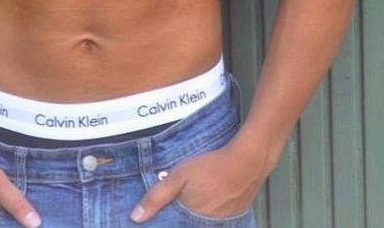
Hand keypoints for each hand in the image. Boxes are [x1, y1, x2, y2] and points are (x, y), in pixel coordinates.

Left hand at [130, 142, 262, 222]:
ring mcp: (223, 223)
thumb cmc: (212, 167)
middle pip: (188, 223)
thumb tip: (136, 217)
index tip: (161, 215)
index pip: (175, 225)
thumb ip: (157, 196)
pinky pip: (217, 217)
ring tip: (199, 194)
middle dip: (181, 216)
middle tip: (184, 197)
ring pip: (202, 221)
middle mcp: (209, 226)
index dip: (168, 220)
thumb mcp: (178, 177)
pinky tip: (211, 194)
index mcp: (193, 221)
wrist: (246, 162)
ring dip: (197, 212)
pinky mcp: (235, 216)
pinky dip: (211, 209)